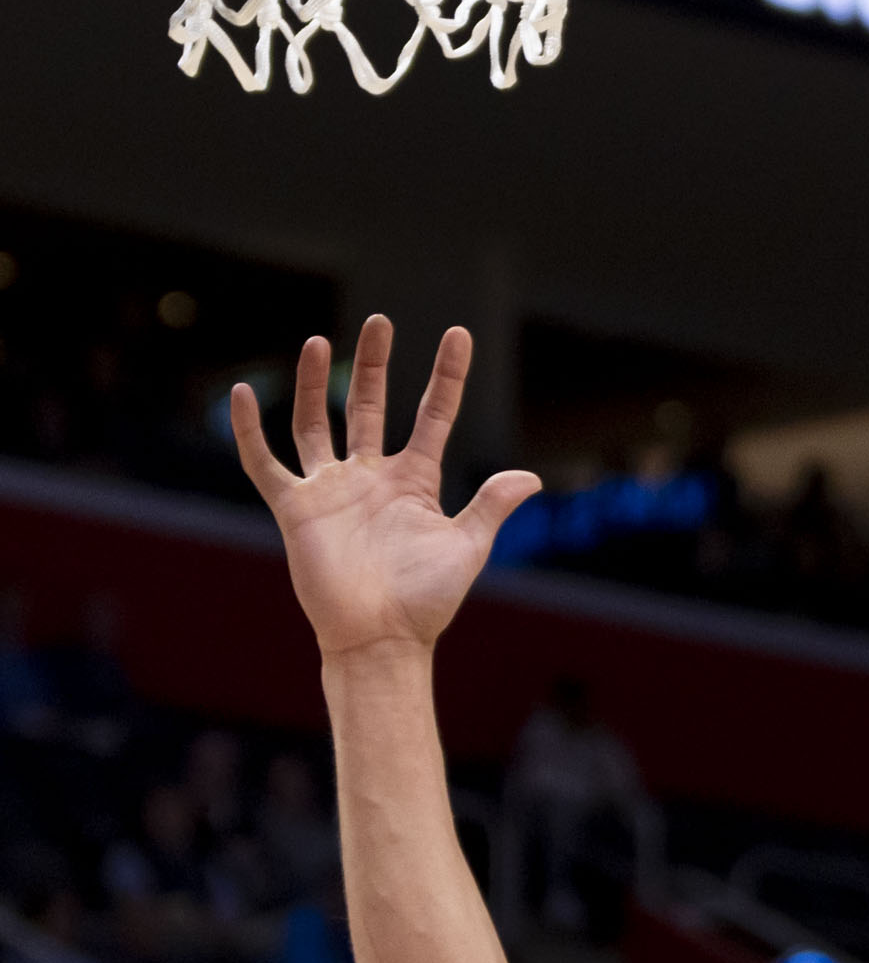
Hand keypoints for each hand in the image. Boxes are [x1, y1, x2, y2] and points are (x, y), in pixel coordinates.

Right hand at [233, 318, 541, 662]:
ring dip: (315, 384)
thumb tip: (531, 478)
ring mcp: (331, 490)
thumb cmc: (426, 601)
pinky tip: (244, 394)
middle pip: (371, 406)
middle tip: (381, 323)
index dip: (446, 377)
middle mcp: (371, 477)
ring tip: (319, 341)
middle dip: (375, 366)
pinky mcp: (295, 509)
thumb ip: (492, 507)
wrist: (380, 639)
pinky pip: (264, 463)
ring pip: (317, 423)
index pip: (433, 416)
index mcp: (416, 482)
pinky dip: (250, 431)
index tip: (458, 336)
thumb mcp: (467, 547)